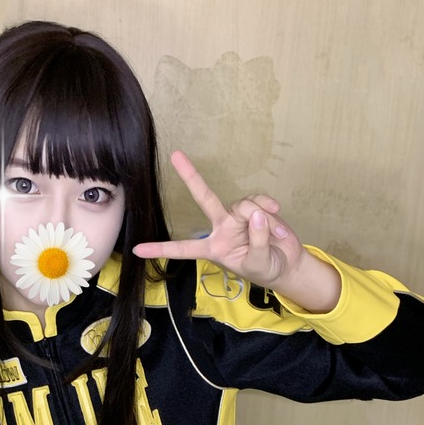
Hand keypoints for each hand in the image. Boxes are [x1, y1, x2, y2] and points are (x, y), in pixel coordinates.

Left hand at [132, 150, 304, 287]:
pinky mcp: (255, 208)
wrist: (287, 264)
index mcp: (213, 248)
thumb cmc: (267, 269)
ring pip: (245, 205)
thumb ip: (257, 240)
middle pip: (204, 198)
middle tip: (175, 155)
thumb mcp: (259, 263)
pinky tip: (279, 219)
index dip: (161, 249)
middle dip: (191, 177)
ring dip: (264, 220)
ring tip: (277, 236)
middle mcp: (220, 228)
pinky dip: (270, 210)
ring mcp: (236, 216)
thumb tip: (255, 214)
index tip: (137, 250)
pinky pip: (259, 201)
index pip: (183, 249)